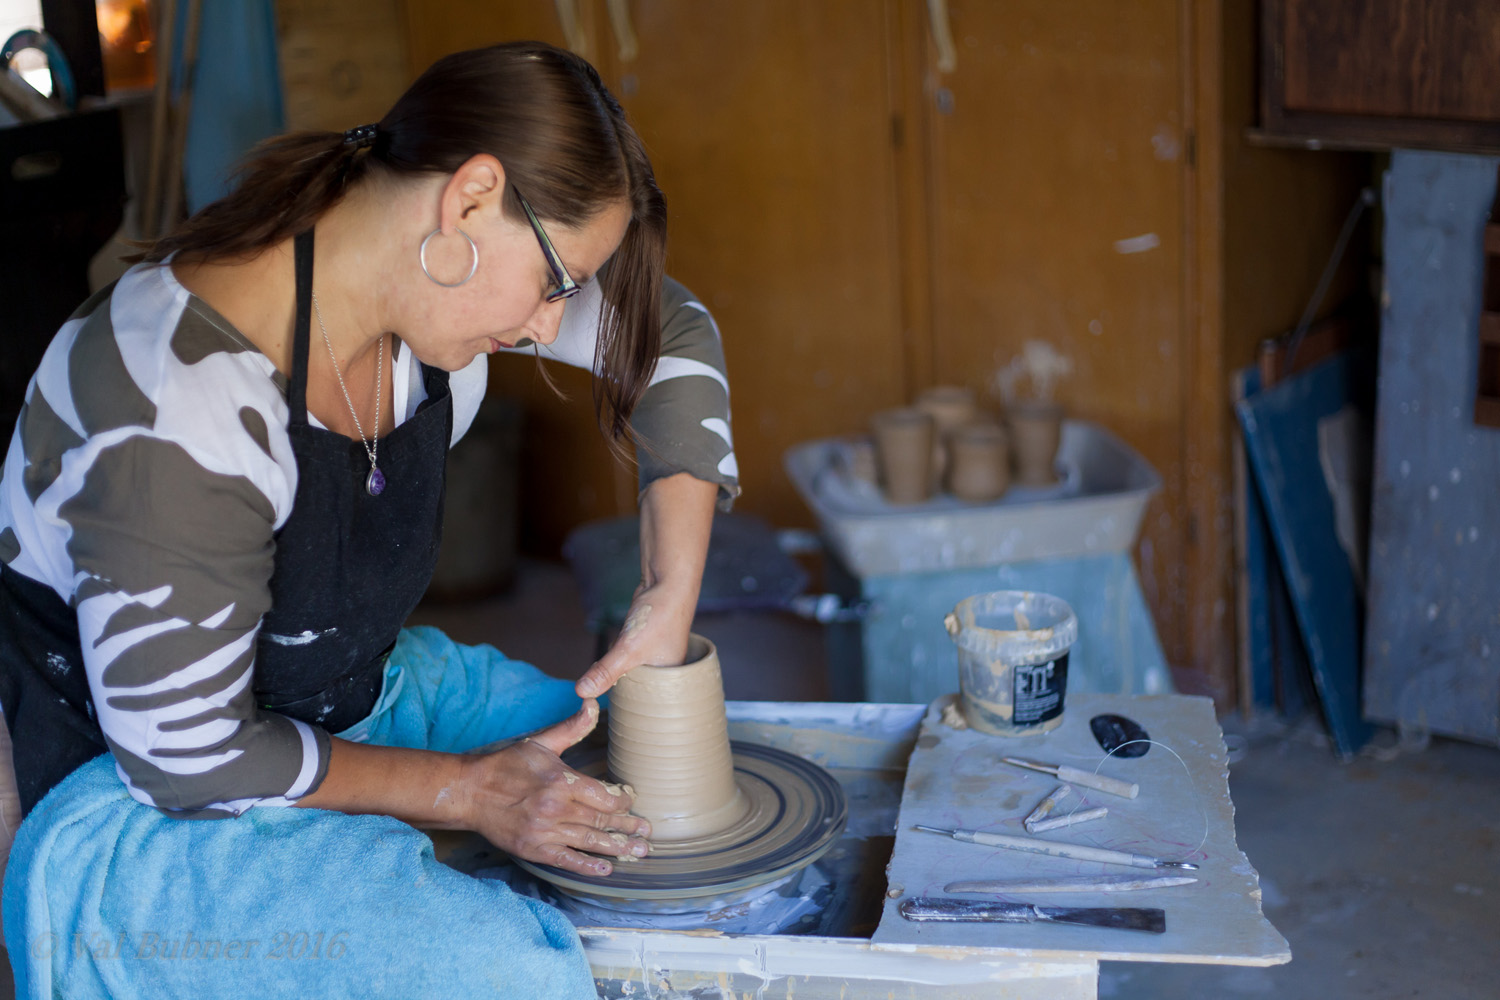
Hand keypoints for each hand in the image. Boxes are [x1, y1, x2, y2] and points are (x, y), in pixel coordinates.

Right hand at [459, 699, 650, 876]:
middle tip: (649, 833)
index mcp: (561, 781)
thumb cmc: (505, 765)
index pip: (604, 796)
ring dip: (617, 848)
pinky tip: (606, 869)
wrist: (469, 792)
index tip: (632, 802)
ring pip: (589, 842)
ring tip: (639, 851)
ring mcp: (544, 831)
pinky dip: (587, 866)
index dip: (623, 802)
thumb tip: (593, 703)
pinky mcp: (533, 848)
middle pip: (602, 821)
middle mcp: (555, 808)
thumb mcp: (540, 742)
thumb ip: (571, 728)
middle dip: (628, 827)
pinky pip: (566, 860)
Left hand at [575, 581, 695, 697]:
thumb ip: (605, 671)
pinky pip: (629, 654)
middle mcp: (666, 669)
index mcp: (670, 679)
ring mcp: (656, 654)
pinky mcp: (645, 640)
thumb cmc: (659, 616)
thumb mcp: (628, 649)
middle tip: (604, 681)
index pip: (644, 700)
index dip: (625, 701)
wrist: (667, 581)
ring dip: (618, 667)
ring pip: (631, 669)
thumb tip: (582, 692)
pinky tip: (615, 648)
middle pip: (636, 685)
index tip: (605, 699)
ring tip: (611, 665)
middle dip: (619, 683)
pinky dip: (620, 652)